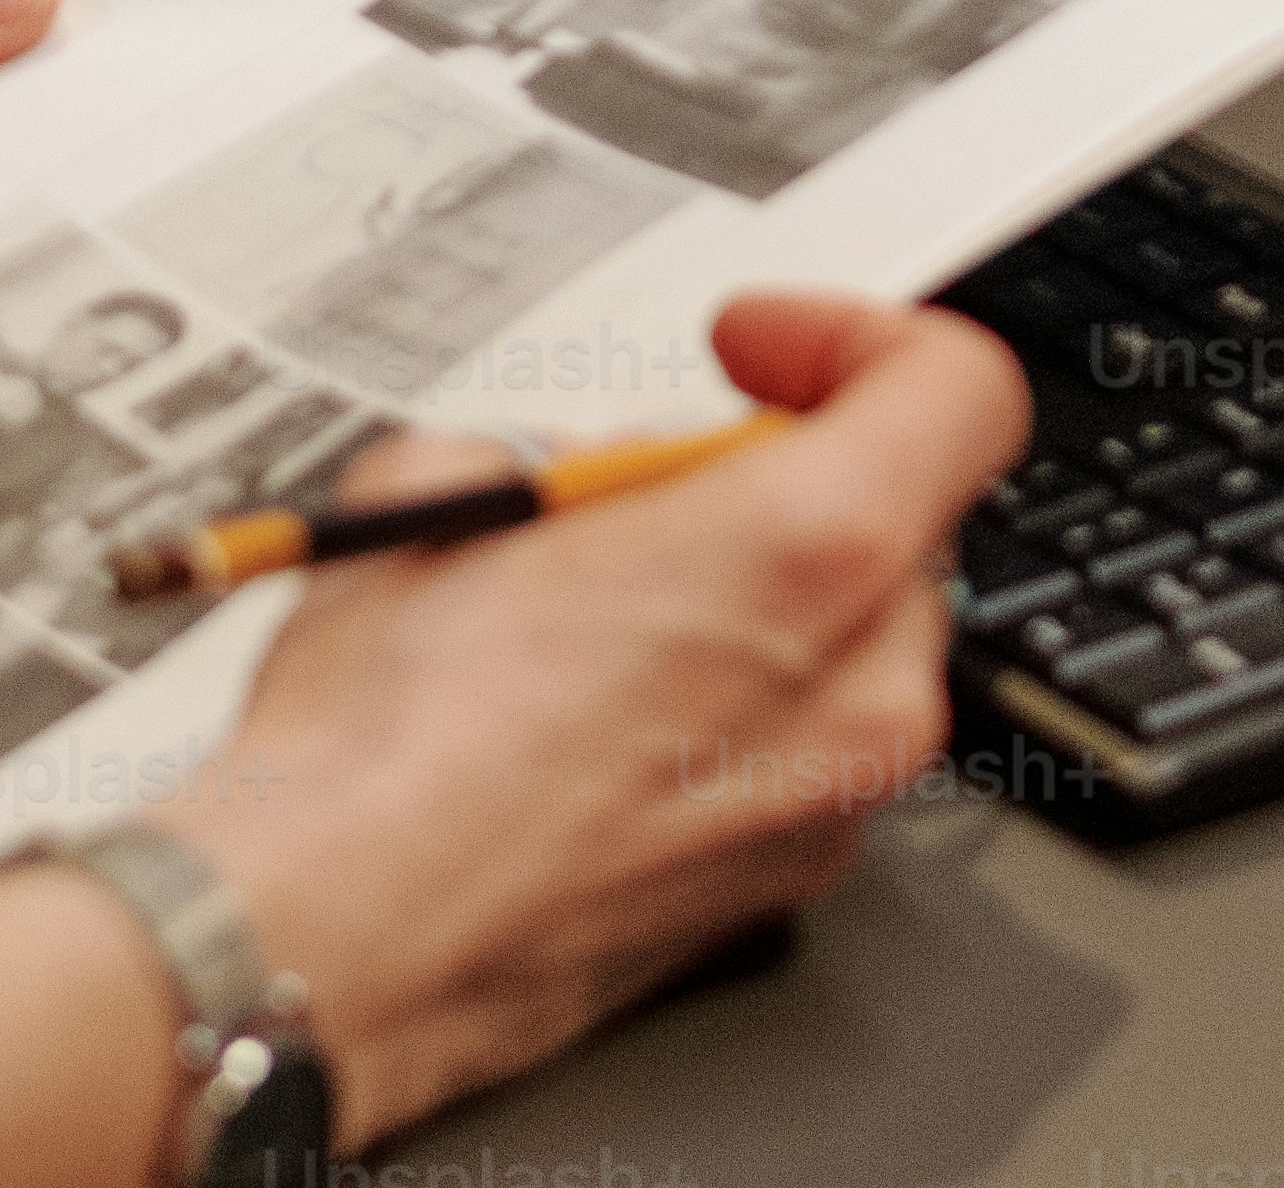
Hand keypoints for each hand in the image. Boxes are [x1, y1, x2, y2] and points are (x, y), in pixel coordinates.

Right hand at [160, 292, 1030, 1147]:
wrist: (323, 943)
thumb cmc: (381, 750)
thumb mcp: (451, 493)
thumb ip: (565, 461)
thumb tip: (563, 486)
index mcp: (803, 553)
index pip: (959, 391)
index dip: (855, 339)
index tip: (760, 351)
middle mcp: (856, 691)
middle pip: (901, 521)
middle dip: (783, 483)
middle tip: (648, 491)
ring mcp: (829, 805)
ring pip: (852, 647)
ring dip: (756, 603)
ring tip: (596, 607)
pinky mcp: (779, 890)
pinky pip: (802, 753)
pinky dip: (733, 712)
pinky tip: (596, 716)